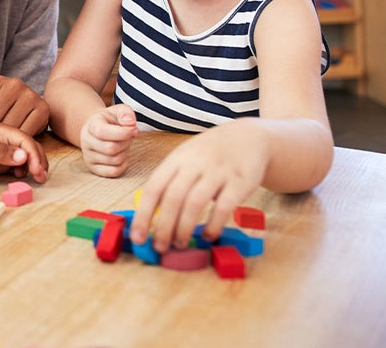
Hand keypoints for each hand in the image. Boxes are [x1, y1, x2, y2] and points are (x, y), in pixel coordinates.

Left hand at [0, 123, 47, 182]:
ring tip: (37, 178)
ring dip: (34, 165)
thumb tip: (23, 156)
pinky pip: (17, 165)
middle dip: (38, 160)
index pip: (25, 138)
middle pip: (30, 146)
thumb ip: (0, 152)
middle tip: (41, 176)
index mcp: (0, 129)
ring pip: (26, 156)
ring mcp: (2, 150)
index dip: (34, 153)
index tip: (36, 168)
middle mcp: (4, 138)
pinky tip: (21, 176)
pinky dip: (24, 170)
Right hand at [79, 104, 138, 177]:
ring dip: (125, 153)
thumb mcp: (118, 110)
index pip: (102, 132)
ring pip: (114, 160)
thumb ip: (126, 113)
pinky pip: (114, 172)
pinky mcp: (94, 168)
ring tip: (123, 145)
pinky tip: (121, 155)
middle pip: (111, 148)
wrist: (98, 130)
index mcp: (91, 125)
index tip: (134, 129)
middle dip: (126, 143)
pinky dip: (123, 165)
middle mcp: (86, 141)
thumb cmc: (110, 121)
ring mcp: (88, 156)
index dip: (123, 132)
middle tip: (129, 137)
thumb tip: (130, 123)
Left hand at [130, 122, 266, 252]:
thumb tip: (150, 217)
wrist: (248, 138)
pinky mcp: (239, 182)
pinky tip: (208, 236)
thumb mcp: (185, 159)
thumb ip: (170, 182)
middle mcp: (194, 164)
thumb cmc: (209, 154)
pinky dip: (213, 225)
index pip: (154, 188)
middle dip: (163, 227)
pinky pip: (224, 207)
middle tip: (159, 247)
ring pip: (195, 203)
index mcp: (176, 159)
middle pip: (173, 198)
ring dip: (184, 228)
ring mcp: (217, 172)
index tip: (137, 237)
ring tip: (179, 244)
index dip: (143, 214)